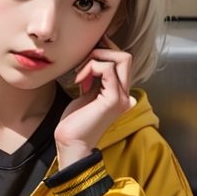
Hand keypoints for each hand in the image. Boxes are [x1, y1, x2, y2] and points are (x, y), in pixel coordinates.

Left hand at [54, 36, 134, 167]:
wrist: (70, 143)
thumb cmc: (74, 122)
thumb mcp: (86, 92)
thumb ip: (95, 78)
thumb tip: (95, 58)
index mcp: (119, 93)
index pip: (122, 61)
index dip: (105, 52)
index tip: (86, 57)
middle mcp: (125, 95)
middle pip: (126, 57)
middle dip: (102, 52)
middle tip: (84, 64)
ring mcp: (121, 97)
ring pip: (121, 58)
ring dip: (95, 59)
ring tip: (80, 74)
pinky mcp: (113, 99)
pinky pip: (106, 68)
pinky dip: (90, 68)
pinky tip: (79, 81)